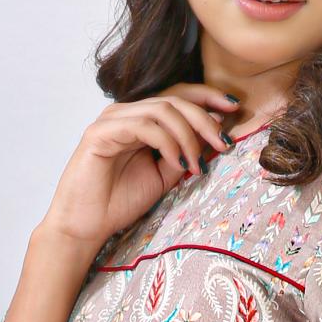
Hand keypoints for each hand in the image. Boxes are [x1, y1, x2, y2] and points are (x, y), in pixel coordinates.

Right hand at [37, 85, 244, 255]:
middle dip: (205, 118)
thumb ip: (185, 154)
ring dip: (188, 136)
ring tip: (196, 165)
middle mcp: (126, 113)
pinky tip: (176, 163)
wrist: (87, 226)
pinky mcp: (101, 132)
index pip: (177, 96)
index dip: (208, 97)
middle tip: (223, 143)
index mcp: (140, 119)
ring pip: (162, 109)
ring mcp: (112, 119)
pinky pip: (144, 126)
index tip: (235, 108)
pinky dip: (168, 142)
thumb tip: (215, 136)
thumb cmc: (119, 202)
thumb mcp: (164, 176)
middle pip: (175, 98)